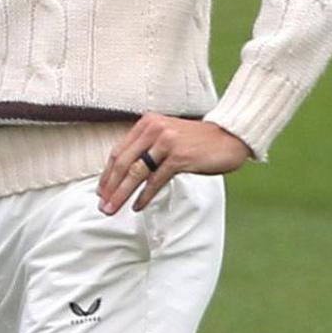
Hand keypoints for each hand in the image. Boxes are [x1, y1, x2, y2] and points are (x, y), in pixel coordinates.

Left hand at [98, 115, 249, 213]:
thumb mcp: (167, 137)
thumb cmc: (198, 141)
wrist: (231, 137)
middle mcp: (153, 129)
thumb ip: (147, 148)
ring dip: (121, 194)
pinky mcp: (179, 157)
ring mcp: (166, 142)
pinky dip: (144, 195)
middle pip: (123, 163)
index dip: (107, 174)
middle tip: (102, 205)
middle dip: (110, 187)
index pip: (118, 152)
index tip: (101, 192)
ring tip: (113, 209)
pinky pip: (155, 180)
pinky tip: (138, 206)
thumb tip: (124, 174)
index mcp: (146, 124)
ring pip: (136, 173)